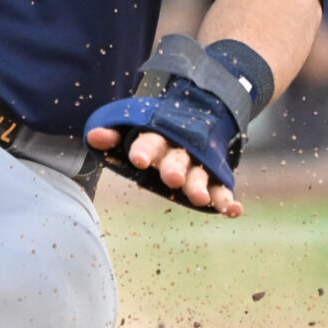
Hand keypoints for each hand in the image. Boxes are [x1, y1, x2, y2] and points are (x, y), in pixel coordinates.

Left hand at [86, 125, 241, 216]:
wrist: (200, 117)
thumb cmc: (156, 135)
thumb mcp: (134, 132)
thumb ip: (114, 136)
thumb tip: (93, 137)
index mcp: (157, 139)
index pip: (149, 142)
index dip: (143, 150)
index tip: (137, 159)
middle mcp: (180, 152)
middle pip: (177, 159)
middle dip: (175, 169)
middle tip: (174, 179)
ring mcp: (199, 165)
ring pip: (200, 175)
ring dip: (201, 186)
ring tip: (201, 199)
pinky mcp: (215, 178)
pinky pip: (223, 188)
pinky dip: (228, 199)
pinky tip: (234, 210)